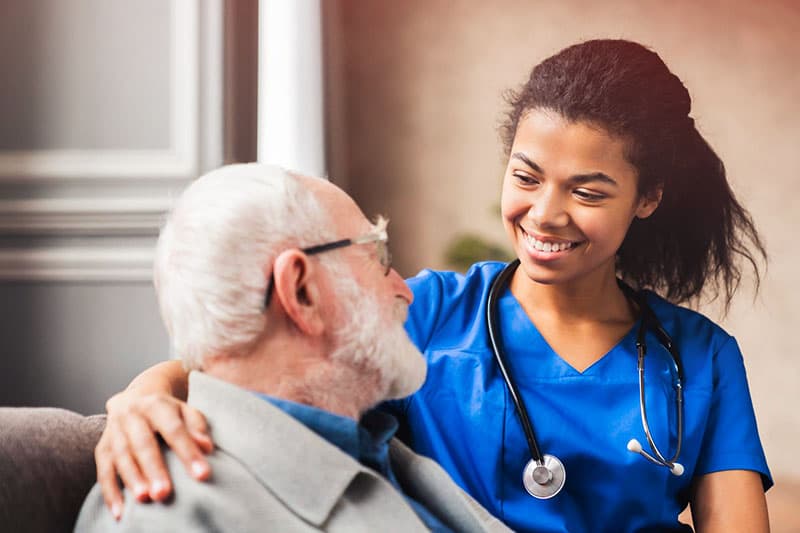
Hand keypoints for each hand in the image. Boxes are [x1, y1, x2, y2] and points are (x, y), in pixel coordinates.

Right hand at [95, 390, 213, 519]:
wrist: (135, 398)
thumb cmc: (168, 412)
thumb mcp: (185, 411)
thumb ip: (197, 427)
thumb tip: (206, 447)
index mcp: (156, 405)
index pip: (174, 429)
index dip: (188, 452)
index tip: (202, 474)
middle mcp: (132, 416)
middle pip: (142, 443)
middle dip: (153, 469)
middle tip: (164, 493)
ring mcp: (114, 431)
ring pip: (121, 456)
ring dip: (132, 479)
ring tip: (144, 500)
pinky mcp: (102, 447)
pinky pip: (103, 470)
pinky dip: (110, 491)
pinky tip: (120, 511)